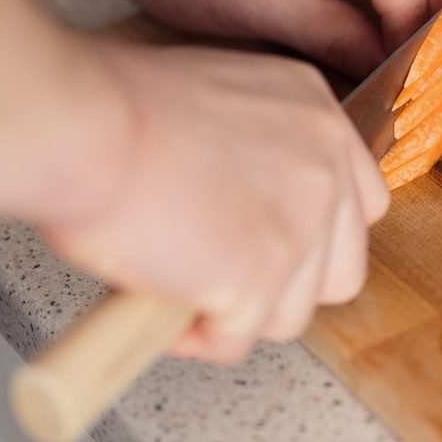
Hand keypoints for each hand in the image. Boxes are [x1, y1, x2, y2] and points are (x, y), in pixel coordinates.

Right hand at [38, 40, 389, 361]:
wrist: (82, 128)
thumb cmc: (112, 110)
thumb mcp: (216, 100)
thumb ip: (252, 148)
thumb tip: (242, 204)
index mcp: (315, 114)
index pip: (360, 202)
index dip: (315, 239)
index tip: (271, 247)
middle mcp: (324, 168)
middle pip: (342, 270)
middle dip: (285, 288)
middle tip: (221, 278)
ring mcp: (299, 228)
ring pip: (292, 315)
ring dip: (235, 314)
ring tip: (174, 283)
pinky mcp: (260, 281)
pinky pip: (235, 341)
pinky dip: (192, 337)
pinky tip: (153, 300)